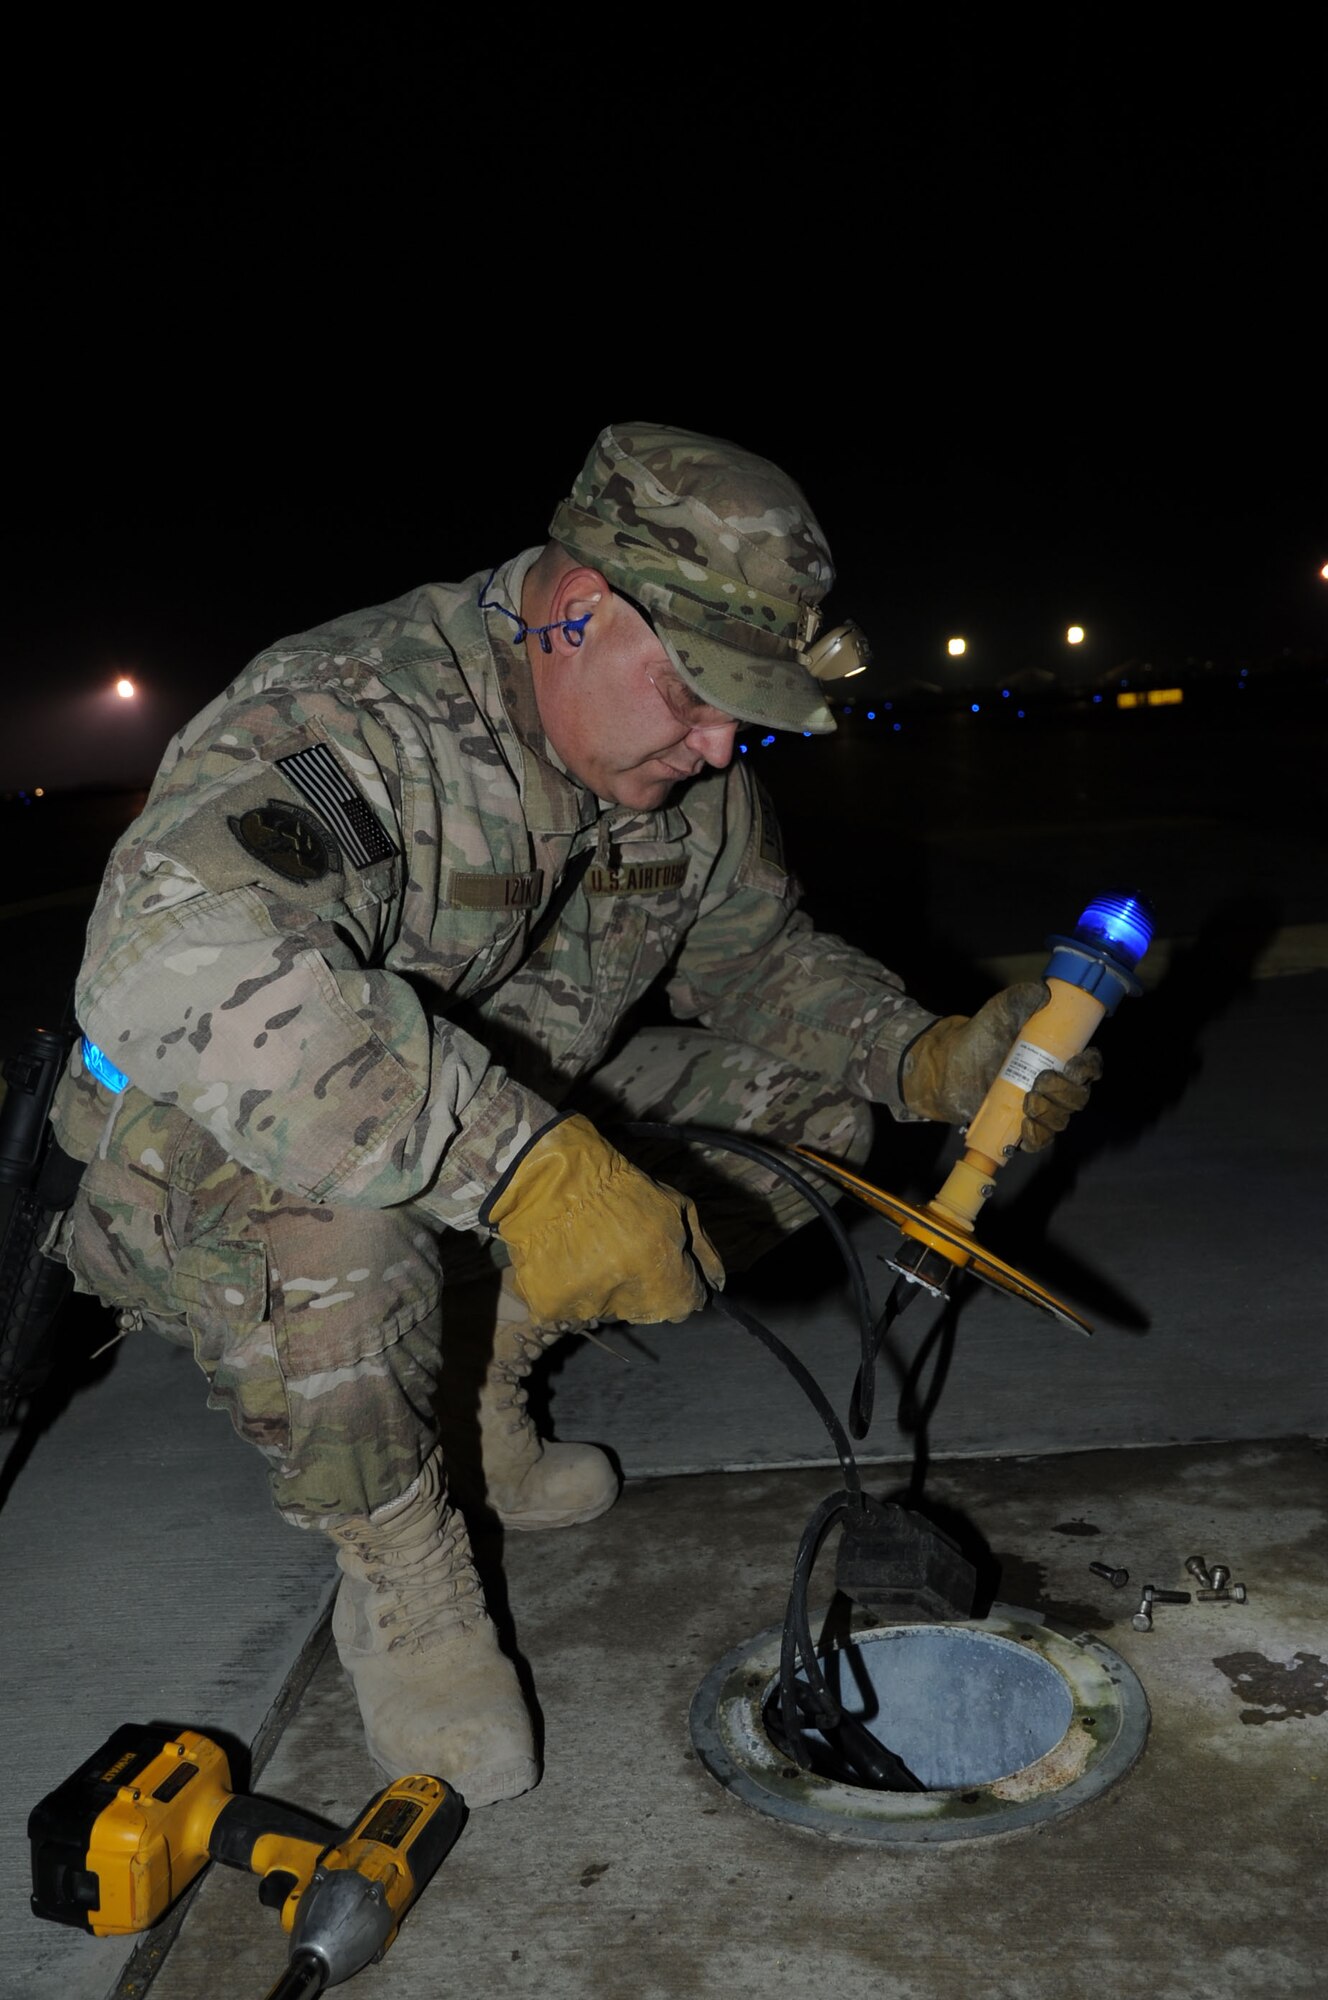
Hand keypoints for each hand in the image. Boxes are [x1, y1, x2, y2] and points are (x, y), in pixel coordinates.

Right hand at [484, 1115, 724, 1327]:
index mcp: (665, 1283)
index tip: (664, 1260)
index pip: (686, 1305)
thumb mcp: (677, 1208)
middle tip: (622, 1247)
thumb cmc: (621, 1190)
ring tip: (590, 1247)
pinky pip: (569, 1306)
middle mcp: (629, 1305)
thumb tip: (719, 1283)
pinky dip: (569, 1287)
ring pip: (607, 1309)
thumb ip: (702, 1252)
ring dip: (605, 1286)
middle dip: (642, 1285)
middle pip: (646, 1310)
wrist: (554, 1180)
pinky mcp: (551, 1308)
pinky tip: (566, 1257)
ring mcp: (588, 1310)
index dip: (679, 1281)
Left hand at [901, 982, 1102, 1151]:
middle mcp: (1052, 1085)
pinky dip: (1036, 1137)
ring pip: (1061, 1120)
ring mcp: (1037, 1108)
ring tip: (1027, 1102)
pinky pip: (1039, 1141)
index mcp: (1056, 1057)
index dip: (1088, 1068)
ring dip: (1050, 1114)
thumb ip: (1019, 999)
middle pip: (1078, 1097)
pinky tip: (1024, 1128)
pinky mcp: (1019, 1128)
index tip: (1071, 1064)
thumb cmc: (977, 1038)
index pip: (1088, 1066)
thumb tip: (1043, 991)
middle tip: (1039, 1082)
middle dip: (1065, 1092)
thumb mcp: (998, 1013)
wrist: (945, 1067)